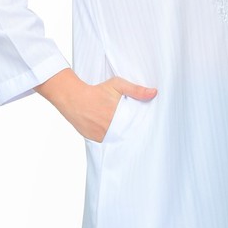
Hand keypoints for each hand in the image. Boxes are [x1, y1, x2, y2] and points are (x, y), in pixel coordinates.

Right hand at [34, 69, 156, 141]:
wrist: (73, 98)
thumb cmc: (96, 90)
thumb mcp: (117, 85)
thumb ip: (136, 90)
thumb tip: (154, 93)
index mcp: (119, 116)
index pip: (136, 126)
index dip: (140, 127)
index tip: (146, 127)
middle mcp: (111, 128)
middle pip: (127, 134)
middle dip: (132, 131)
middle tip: (136, 130)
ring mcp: (102, 135)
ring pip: (117, 139)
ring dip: (121, 136)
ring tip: (124, 130)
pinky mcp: (94, 139)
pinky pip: (107, 141)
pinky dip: (111, 138)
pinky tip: (112, 132)